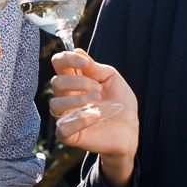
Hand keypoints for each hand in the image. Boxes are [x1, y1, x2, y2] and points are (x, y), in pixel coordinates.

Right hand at [49, 50, 139, 186]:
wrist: (130, 128)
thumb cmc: (120, 102)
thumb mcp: (112, 79)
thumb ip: (95, 67)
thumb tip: (77, 51)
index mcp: (74, 80)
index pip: (58, 64)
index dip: (67, 59)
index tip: (83, 63)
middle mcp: (67, 97)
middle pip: (56, 83)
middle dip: (78, 83)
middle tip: (99, 90)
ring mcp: (66, 116)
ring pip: (55, 105)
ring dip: (77, 100)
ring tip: (97, 101)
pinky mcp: (70, 135)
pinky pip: (62, 128)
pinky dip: (79, 121)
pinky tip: (95, 116)